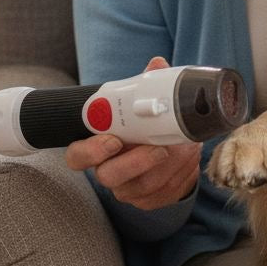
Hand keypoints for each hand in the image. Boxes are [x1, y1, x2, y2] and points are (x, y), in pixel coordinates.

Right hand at [64, 56, 201, 209]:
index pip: (77, 156)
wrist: (168, 151)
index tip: (114, 140)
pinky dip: (181, 175)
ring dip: (168, 166)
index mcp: (95, 147)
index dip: (91, 151)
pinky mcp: (149, 201)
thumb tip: (157, 64)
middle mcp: (107, 172)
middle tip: (160, 148)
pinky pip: (164, 194)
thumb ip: (146, 85)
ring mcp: (127, 189)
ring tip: (185, 147)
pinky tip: (189, 159)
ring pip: (142, 187)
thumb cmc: (145, 126)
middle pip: (109, 176)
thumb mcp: (143, 105)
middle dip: (137, 162)